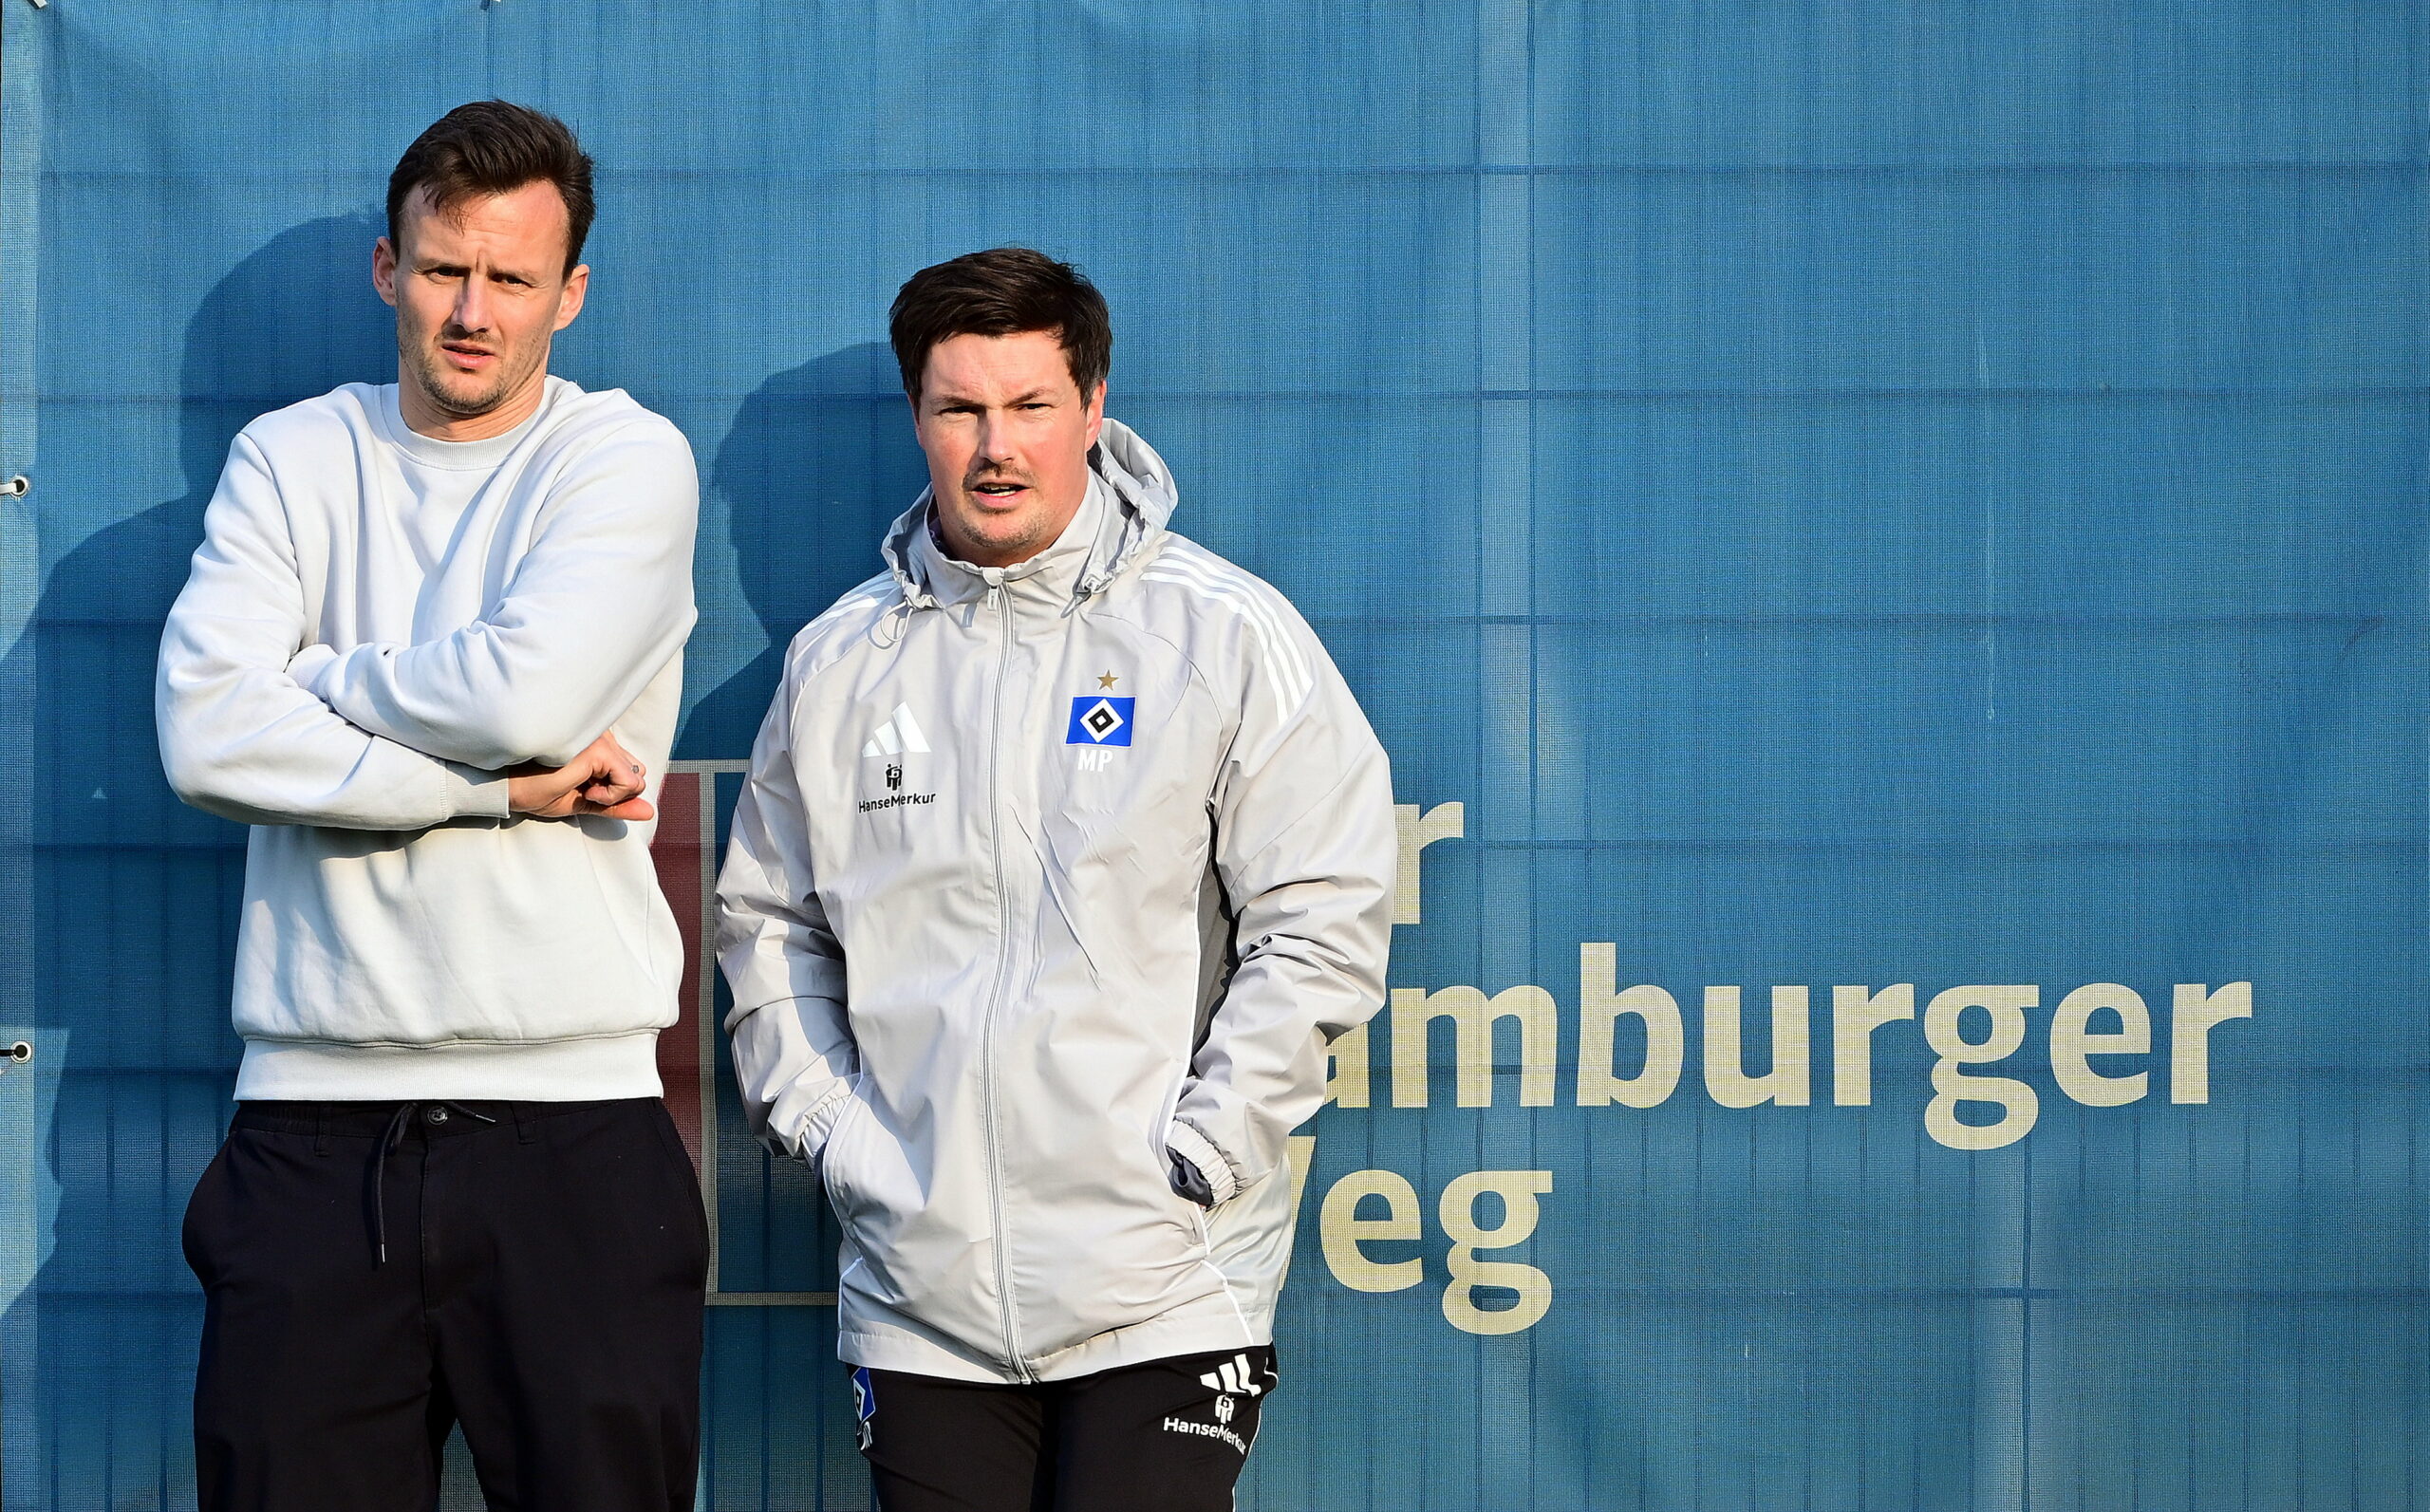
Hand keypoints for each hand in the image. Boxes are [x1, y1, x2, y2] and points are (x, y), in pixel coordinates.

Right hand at [506, 731, 654, 819]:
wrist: (505, 787)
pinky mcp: (598, 748)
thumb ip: (616, 805)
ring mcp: (600, 737)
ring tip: (578, 787)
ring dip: (612, 794)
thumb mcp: (582, 801)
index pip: (629, 770)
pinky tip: (583, 789)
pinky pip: (630, 782)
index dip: (612, 791)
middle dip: (615, 792)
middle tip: (581, 790)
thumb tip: (650, 812)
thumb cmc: (534, 789)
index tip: (582, 790)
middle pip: (637, 773)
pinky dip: (612, 796)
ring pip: (637, 777)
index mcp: (596, 741)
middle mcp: (601, 733)